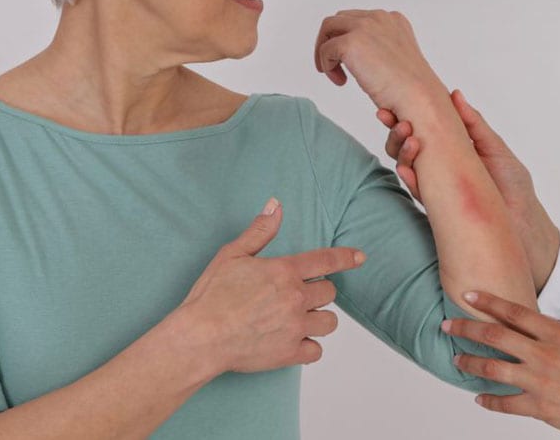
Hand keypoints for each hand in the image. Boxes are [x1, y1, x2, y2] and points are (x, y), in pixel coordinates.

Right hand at [175, 198, 365, 374]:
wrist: (199, 338)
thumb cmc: (211, 296)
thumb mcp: (232, 255)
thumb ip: (259, 231)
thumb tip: (276, 205)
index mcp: (284, 272)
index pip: (326, 260)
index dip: (346, 258)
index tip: (360, 258)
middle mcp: (296, 298)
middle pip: (329, 293)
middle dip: (318, 292)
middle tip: (298, 297)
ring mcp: (295, 326)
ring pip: (329, 322)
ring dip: (319, 319)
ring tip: (300, 319)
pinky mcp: (290, 353)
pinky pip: (316, 350)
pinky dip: (308, 347)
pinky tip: (294, 342)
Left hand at [313, 10, 445, 118]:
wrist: (419, 98)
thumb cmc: (412, 89)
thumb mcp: (397, 58)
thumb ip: (380, 48)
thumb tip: (360, 55)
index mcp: (394, 20)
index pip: (360, 18)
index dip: (349, 37)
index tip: (351, 60)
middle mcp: (379, 18)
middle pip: (341, 20)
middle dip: (333, 40)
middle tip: (333, 65)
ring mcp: (365, 27)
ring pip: (329, 28)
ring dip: (325, 50)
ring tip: (332, 73)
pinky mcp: (351, 43)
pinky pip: (325, 50)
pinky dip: (327, 66)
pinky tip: (341, 81)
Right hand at [377, 90, 559, 290]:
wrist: (523, 228)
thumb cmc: (515, 189)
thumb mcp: (495, 149)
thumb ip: (474, 125)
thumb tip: (455, 94)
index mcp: (454, 151)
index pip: (425, 131)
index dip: (408, 117)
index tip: (395, 105)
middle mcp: (441, 169)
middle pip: (409, 147)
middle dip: (397, 131)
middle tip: (393, 118)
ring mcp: (438, 189)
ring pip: (409, 167)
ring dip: (402, 151)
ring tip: (409, 138)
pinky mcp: (438, 209)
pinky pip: (418, 191)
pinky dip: (410, 178)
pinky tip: (406, 167)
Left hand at [442, 291, 559, 439]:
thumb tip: (554, 325)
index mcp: (559, 333)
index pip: (515, 312)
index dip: (488, 302)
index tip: (469, 295)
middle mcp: (544, 354)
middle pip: (495, 336)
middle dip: (466, 328)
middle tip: (447, 325)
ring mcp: (539, 380)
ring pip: (493, 368)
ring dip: (470, 362)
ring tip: (456, 359)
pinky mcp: (540, 407)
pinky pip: (506, 403)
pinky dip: (489, 401)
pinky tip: (480, 398)